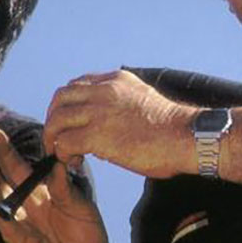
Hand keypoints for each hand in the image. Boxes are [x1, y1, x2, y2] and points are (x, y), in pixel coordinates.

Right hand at [0, 129, 117, 242]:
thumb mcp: (81, 208)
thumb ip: (65, 188)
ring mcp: (21, 225)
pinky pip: (6, 226)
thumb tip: (56, 163)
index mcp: (42, 194)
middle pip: (3, 180)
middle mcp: (27, 207)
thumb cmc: (88, 240)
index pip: (19, 169)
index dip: (7, 153)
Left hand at [45, 70, 192, 179]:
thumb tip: (109, 125)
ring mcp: (99, 111)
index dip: (68, 106)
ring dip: (54, 139)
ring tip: (63, 154)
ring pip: (57, 120)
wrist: (187, 136)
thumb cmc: (173, 129)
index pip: (77, 86)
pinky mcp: (97, 135)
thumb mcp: (143, 100)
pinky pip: (64, 143)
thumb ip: (122, 104)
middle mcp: (104, 91)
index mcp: (116, 80)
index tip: (71, 123)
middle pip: (60, 99)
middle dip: (54, 120)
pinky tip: (73, 162)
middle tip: (58, 139)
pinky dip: (62, 154)